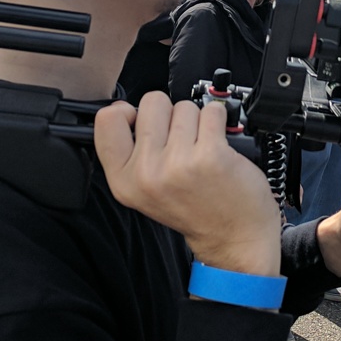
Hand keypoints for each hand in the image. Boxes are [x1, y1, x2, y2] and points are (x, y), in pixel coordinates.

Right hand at [94, 92, 280, 275]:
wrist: (232, 236)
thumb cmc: (193, 209)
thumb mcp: (144, 190)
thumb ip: (129, 152)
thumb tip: (124, 108)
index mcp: (124, 181)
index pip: (107, 120)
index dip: (127, 112)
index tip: (142, 121)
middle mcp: (147, 173)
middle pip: (151, 103)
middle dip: (169, 114)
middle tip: (180, 141)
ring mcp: (178, 163)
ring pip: (184, 107)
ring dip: (197, 122)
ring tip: (201, 148)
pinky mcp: (210, 155)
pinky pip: (212, 112)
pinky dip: (219, 121)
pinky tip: (219, 142)